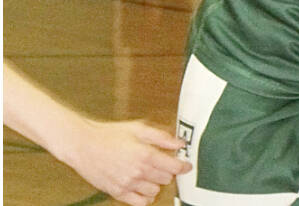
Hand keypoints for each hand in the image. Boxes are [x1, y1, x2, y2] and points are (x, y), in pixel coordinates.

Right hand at [61, 118, 190, 205]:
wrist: (83, 145)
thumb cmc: (110, 134)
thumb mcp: (139, 129)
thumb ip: (162, 137)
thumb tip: (180, 144)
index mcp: (146, 155)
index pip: (174, 167)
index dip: (184, 166)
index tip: (186, 165)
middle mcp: (138, 172)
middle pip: (166, 179)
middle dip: (168, 171)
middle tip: (163, 164)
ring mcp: (127, 184)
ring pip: (155, 191)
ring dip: (156, 183)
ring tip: (150, 174)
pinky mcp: (117, 192)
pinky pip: (139, 202)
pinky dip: (145, 197)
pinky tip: (143, 187)